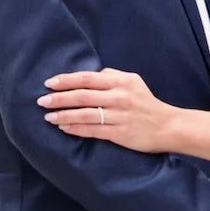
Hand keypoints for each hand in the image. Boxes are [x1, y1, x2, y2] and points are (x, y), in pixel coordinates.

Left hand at [39, 68, 176, 152]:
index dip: (66, 80)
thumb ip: (111, 76)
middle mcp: (119, 96)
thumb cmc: (146, 102)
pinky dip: (76, 129)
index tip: (49, 83)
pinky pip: (93, 130)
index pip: (87, 78)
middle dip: (59, 98)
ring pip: (85, 114)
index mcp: (120, 81)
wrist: (167, 126)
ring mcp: (119, 116)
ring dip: (64, 115)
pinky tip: (64, 128)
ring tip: (49, 117)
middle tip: (42, 101)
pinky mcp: (120, 133)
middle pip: (83, 95)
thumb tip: (89, 77)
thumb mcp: (132, 81)